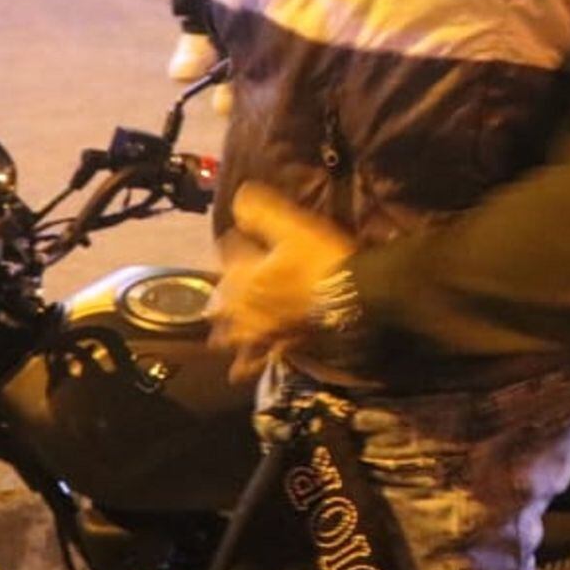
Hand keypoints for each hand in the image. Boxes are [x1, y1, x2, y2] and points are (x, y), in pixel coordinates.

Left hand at [209, 184, 356, 379]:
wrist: (353, 296)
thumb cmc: (323, 259)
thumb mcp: (293, 226)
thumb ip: (262, 212)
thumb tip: (239, 197)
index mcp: (248, 273)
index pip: (228, 255)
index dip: (231, 245)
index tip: (235, 240)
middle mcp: (249, 304)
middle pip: (224, 301)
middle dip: (219, 298)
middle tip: (217, 298)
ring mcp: (265, 327)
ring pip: (235, 333)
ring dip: (225, 333)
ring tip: (217, 337)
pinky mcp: (282, 342)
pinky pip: (258, 357)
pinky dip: (247, 364)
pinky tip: (239, 372)